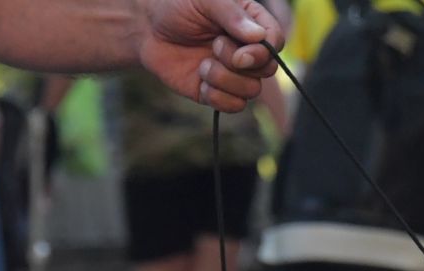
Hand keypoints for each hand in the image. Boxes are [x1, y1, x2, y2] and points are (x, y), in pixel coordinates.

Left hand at [137, 0, 283, 110]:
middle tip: (214, 47)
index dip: (262, 53)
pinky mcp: (218, 92)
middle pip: (267, 69)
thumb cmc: (177, 6)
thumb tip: (259, 37)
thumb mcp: (205, 0)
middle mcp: (246, 49)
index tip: (240, 53)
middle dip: (240, 64)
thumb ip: (232, 15)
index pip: (275, 41)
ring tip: (203, 65)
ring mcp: (233, 73)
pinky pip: (234, 106)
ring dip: (225, 80)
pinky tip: (201, 82)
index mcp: (250, 22)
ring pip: (251, 91)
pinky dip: (218, 97)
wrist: (148, 29)